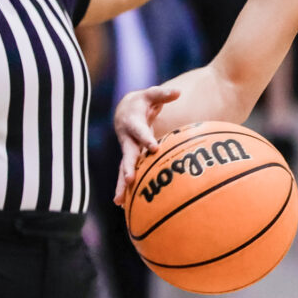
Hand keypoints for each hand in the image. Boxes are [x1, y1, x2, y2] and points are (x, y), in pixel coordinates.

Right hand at [113, 84, 180, 205]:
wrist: (124, 110)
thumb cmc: (142, 102)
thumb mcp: (152, 94)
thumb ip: (163, 94)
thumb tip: (178, 92)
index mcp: (133, 123)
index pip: (140, 132)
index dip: (146, 139)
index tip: (153, 148)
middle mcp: (128, 139)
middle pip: (128, 155)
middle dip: (129, 168)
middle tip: (130, 181)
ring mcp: (128, 150)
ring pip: (124, 168)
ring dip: (122, 184)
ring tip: (119, 201)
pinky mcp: (131, 157)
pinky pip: (128, 173)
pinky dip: (126, 188)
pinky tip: (124, 205)